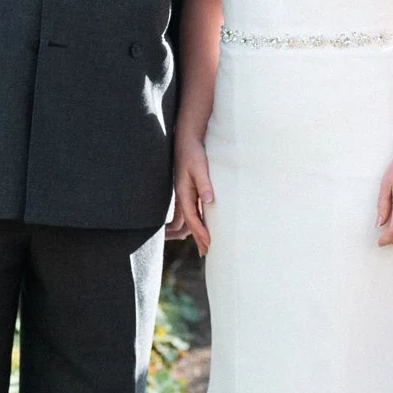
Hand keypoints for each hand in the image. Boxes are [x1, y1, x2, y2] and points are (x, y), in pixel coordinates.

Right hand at [172, 133, 214, 252]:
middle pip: (188, 223)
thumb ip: (204, 184)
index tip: (208, 245)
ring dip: (194, 231)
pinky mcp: (187, 190)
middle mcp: (183, 196)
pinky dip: (194, 221)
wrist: (186, 140)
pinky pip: (190, 210)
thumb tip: (209, 201)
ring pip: (188, 218)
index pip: (192, 219)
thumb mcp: (200, 168)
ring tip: (202, 243)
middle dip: (196, 237)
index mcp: (184, 194)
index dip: (200, 233)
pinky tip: (199, 224)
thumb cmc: (193, 153)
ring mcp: (184, 194)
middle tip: (205, 252)